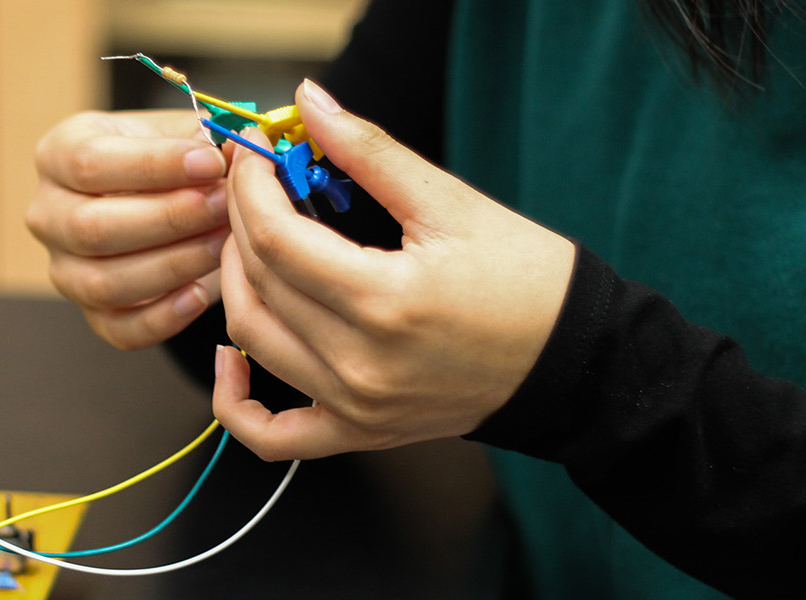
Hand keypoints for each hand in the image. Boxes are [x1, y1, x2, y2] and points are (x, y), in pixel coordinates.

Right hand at [29, 110, 229, 349]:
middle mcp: (48, 214)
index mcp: (58, 155)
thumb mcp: (178, 133)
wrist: (164, 200)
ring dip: (171, 265)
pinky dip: (162, 318)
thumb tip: (232, 148)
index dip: (154, 165)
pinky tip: (200, 295)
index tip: (211, 164)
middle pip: (91, 228)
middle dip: (168, 219)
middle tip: (224, 207)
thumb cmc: (169, 161)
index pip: (90, 162)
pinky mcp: (91, 313)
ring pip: (103, 283)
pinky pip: (120, 329)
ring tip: (221, 245)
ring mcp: (64, 269)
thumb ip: (201, 138)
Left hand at [213, 80, 575, 459]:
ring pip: (252, 341)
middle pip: (257, 283)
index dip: (252, 188)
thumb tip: (311, 104)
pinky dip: (236, 399)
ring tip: (253, 242)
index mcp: (386, 301)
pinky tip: (231, 354)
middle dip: (241, 221)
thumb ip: (370, 151)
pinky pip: (269, 434)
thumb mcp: (451, 203)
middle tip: (255, 185)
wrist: (574, 362)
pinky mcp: (358, 431)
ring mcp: (355, 406)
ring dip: (236, 283)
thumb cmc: (527, 282)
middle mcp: (361, 364)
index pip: (276, 240)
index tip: (256, 154)